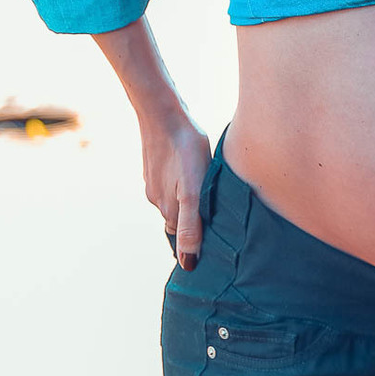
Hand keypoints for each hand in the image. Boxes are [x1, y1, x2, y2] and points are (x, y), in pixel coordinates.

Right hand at [140, 112, 209, 270]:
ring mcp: (155, 182)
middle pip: (179, 221)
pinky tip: (194, 170)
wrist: (163, 113)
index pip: (183, 238)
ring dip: (189, 201)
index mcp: (168, 209)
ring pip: (175, 200)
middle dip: (195, 223)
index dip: (199, 240)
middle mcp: (158, 200)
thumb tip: (188, 262)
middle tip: (219, 213)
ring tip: (210, 190)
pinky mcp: (156, 166)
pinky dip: (183, 183)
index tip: (217, 240)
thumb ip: (190, 224)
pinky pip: (172, 182)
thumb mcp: (192, 189)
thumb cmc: (185, 149)